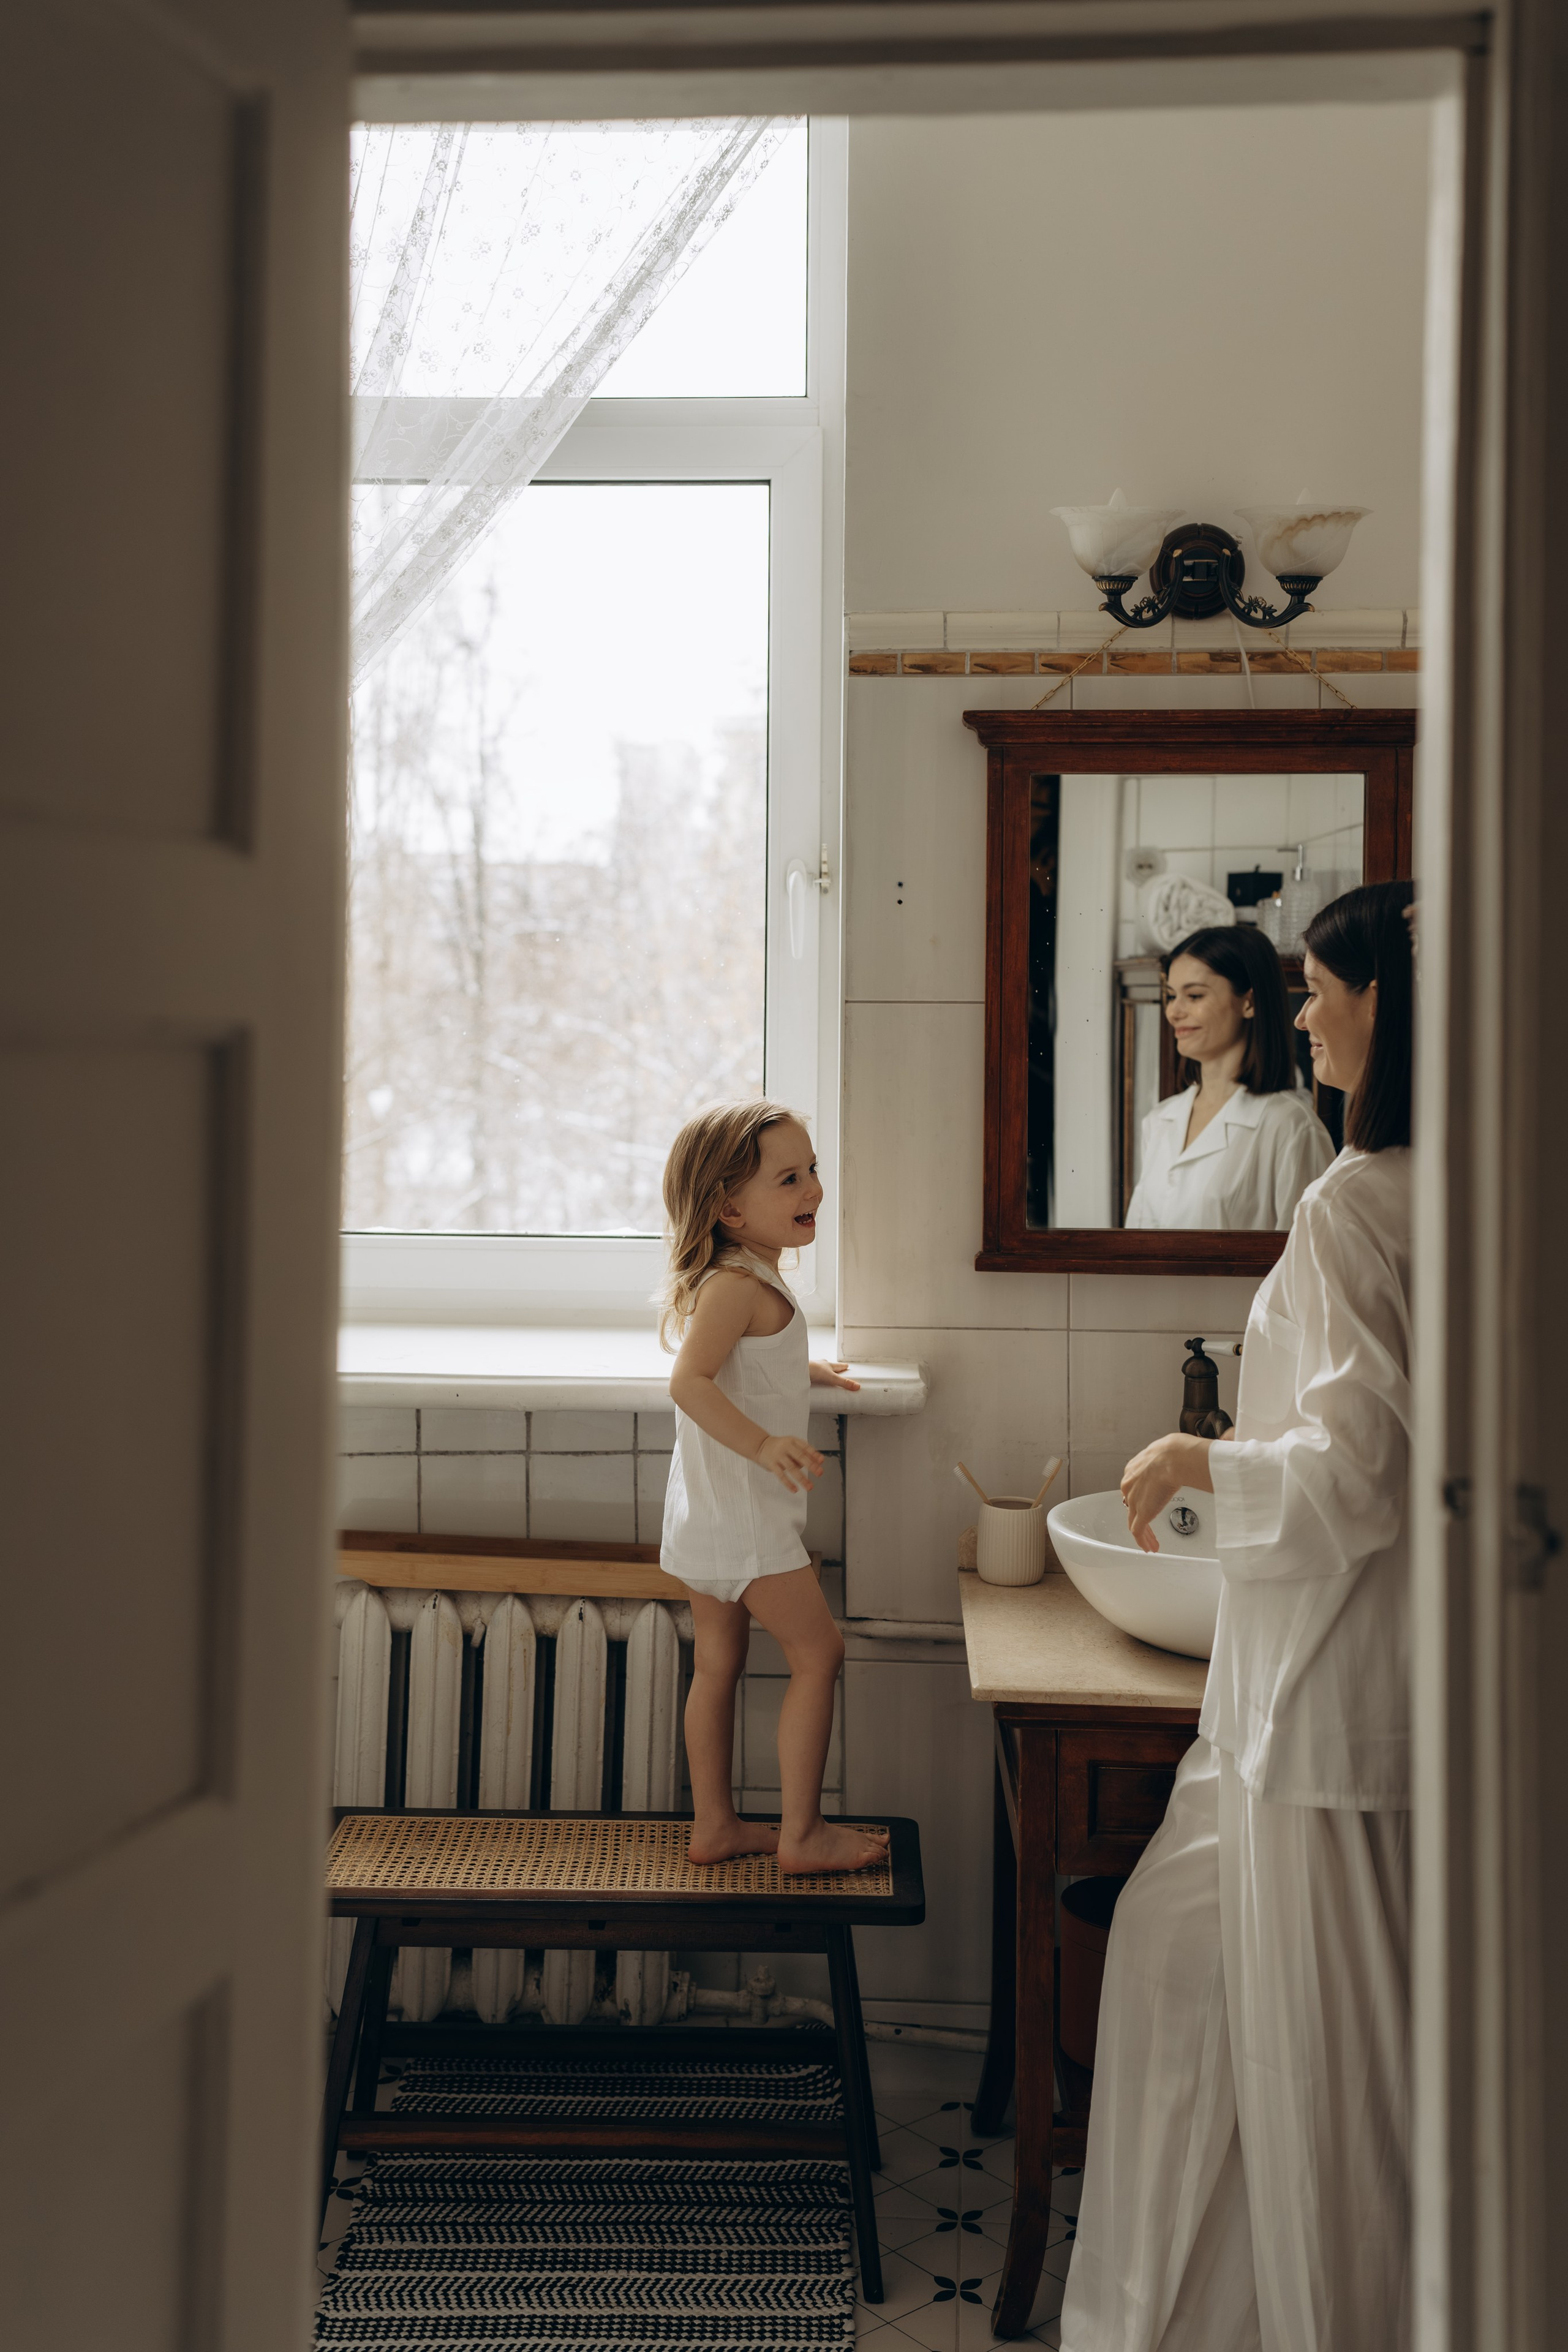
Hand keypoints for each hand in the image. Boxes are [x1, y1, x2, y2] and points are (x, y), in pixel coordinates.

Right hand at [755, 1433, 823, 1492]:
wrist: (760, 1445)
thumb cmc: (780, 1446)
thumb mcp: (791, 1444)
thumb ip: (803, 1452)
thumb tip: (817, 1462)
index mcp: (792, 1441)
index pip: (805, 1447)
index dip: (814, 1454)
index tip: (821, 1461)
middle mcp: (786, 1447)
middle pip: (800, 1457)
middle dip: (811, 1465)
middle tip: (819, 1473)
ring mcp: (778, 1456)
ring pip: (792, 1468)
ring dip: (802, 1479)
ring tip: (809, 1487)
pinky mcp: (772, 1465)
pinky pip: (781, 1475)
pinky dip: (788, 1483)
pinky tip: (795, 1489)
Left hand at [809, 1359, 860, 1390]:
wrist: (799, 1369)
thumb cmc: (815, 1370)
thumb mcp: (832, 1378)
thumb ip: (844, 1383)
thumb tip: (857, 1386)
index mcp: (828, 1365)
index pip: (838, 1365)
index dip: (843, 1366)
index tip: (847, 1366)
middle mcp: (820, 1364)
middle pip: (828, 1365)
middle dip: (832, 1367)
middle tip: (835, 1369)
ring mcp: (812, 1366)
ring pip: (818, 1367)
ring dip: (821, 1370)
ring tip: (822, 1374)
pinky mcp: (805, 1371)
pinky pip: (810, 1372)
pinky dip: (812, 1375)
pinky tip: (811, 1379)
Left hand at [1121, 1433, 1209, 1553]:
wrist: (1173, 1458)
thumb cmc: (1176, 1451)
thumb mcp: (1168, 1454)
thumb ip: (1170, 1463)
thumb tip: (1187, 1462)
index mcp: (1134, 1469)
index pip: (1134, 1489)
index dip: (1141, 1500)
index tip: (1147, 1506)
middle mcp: (1129, 1485)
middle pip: (1132, 1507)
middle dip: (1141, 1519)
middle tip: (1148, 1530)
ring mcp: (1134, 1499)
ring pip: (1134, 1522)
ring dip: (1144, 1535)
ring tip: (1151, 1544)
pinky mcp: (1142, 1512)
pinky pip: (1138, 1532)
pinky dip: (1143, 1541)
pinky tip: (1150, 1547)